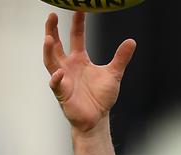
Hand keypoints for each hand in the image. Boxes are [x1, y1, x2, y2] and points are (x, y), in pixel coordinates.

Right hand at [43, 12, 135, 132]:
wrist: (97, 118)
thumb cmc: (101, 96)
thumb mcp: (114, 74)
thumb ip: (121, 58)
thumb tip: (132, 41)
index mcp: (79, 59)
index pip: (76, 37)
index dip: (77, 23)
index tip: (78, 8)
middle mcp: (68, 66)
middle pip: (56, 45)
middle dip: (52, 30)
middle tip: (51, 15)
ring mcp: (63, 79)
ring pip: (50, 62)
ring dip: (48, 51)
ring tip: (48, 38)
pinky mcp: (62, 94)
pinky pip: (56, 85)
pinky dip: (57, 79)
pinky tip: (60, 73)